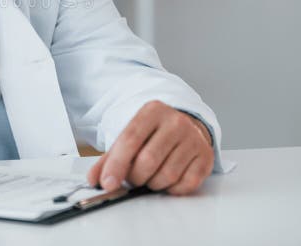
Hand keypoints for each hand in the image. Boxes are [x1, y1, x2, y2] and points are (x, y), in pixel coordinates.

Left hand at [86, 100, 213, 194]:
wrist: (186, 126)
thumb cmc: (154, 134)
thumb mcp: (131, 136)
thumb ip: (110, 158)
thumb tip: (94, 179)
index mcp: (152, 111)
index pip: (130, 140)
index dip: (116, 164)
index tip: (108, 183)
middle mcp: (175, 122)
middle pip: (148, 160)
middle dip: (135, 177)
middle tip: (133, 177)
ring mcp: (193, 139)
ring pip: (166, 176)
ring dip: (152, 184)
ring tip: (150, 177)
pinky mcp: (205, 157)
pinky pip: (185, 185)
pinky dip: (171, 189)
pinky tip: (167, 180)